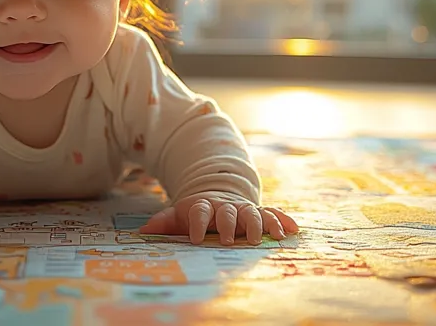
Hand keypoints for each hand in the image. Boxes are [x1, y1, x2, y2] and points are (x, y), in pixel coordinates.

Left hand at [138, 191, 298, 245]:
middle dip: (230, 225)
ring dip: (261, 225)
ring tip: (267, 238)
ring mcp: (244, 209)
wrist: (218, 196)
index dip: (198, 224)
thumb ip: (163, 222)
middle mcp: (227, 206)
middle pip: (229, 212)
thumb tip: (142, 231)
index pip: (201, 212)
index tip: (196, 238)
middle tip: (229, 240)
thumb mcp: (178, 215)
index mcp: (205, 206)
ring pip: (254, 213)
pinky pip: (273, 214)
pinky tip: (293, 230)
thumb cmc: (196, 213)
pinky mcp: (260, 213)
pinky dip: (283, 220)